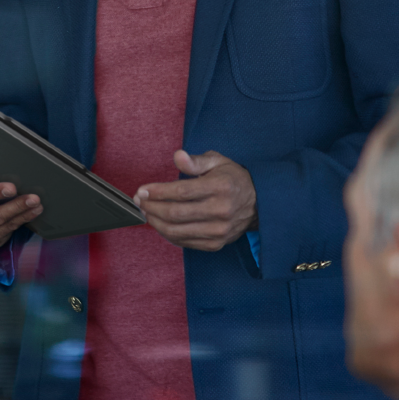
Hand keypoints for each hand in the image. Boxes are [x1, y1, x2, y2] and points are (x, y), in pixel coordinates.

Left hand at [133, 150, 257, 251]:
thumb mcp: (218, 161)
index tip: (142, 190)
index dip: (158, 192)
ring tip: (146, 212)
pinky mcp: (217, 243)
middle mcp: (221, 210)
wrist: (259, 203)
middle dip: (151, 207)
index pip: (181, 192)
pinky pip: (185, 242)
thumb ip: (196, 161)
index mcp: (220, 186)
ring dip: (156, 222)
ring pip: (177, 231)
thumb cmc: (233, 178)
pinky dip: (168, 235)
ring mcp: (219, 230)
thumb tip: (177, 156)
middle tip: (139, 201)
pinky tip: (160, 224)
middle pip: (176, 213)